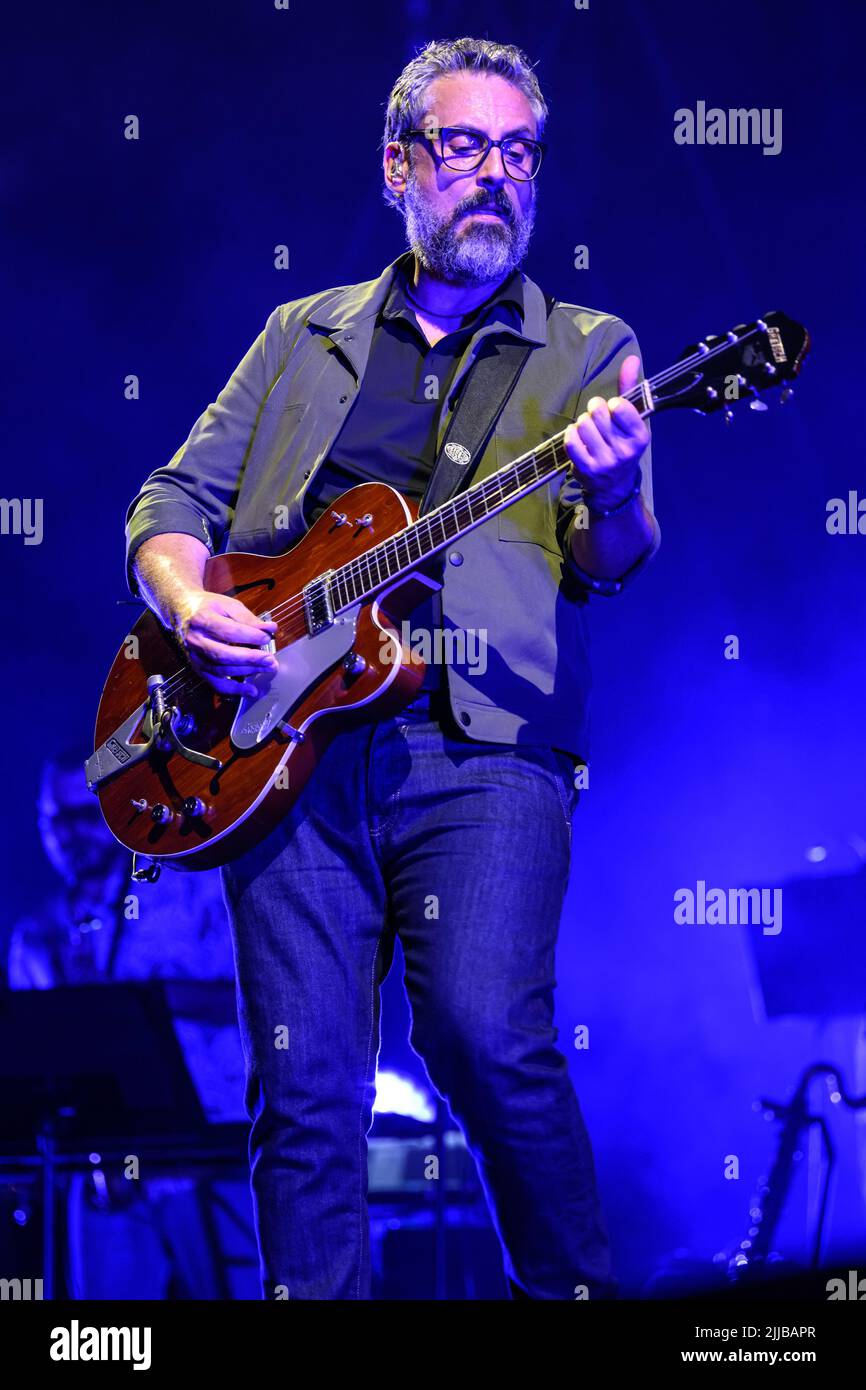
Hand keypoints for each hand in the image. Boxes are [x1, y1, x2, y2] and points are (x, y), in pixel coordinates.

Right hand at [173, 589, 278, 697]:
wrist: (182, 612)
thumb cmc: (208, 607)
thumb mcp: (227, 605)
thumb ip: (248, 618)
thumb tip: (270, 628)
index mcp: (202, 619)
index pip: (229, 631)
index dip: (250, 636)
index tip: (266, 638)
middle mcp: (195, 640)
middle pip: (223, 654)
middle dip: (249, 658)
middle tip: (270, 659)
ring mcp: (195, 657)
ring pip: (221, 670)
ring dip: (247, 672)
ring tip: (267, 668)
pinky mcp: (199, 669)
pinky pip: (216, 684)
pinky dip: (234, 690)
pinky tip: (251, 691)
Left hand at [564, 355, 650, 507]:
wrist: (614, 486)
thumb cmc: (622, 444)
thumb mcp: (631, 420)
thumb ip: (629, 388)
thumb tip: (632, 359)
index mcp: (640, 437)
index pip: (619, 406)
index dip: (611, 403)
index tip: (612, 409)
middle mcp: (625, 451)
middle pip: (598, 412)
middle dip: (594, 409)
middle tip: (596, 416)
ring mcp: (605, 462)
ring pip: (583, 425)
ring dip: (581, 423)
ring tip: (587, 429)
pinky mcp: (586, 469)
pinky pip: (571, 441)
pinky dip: (570, 435)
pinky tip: (576, 437)